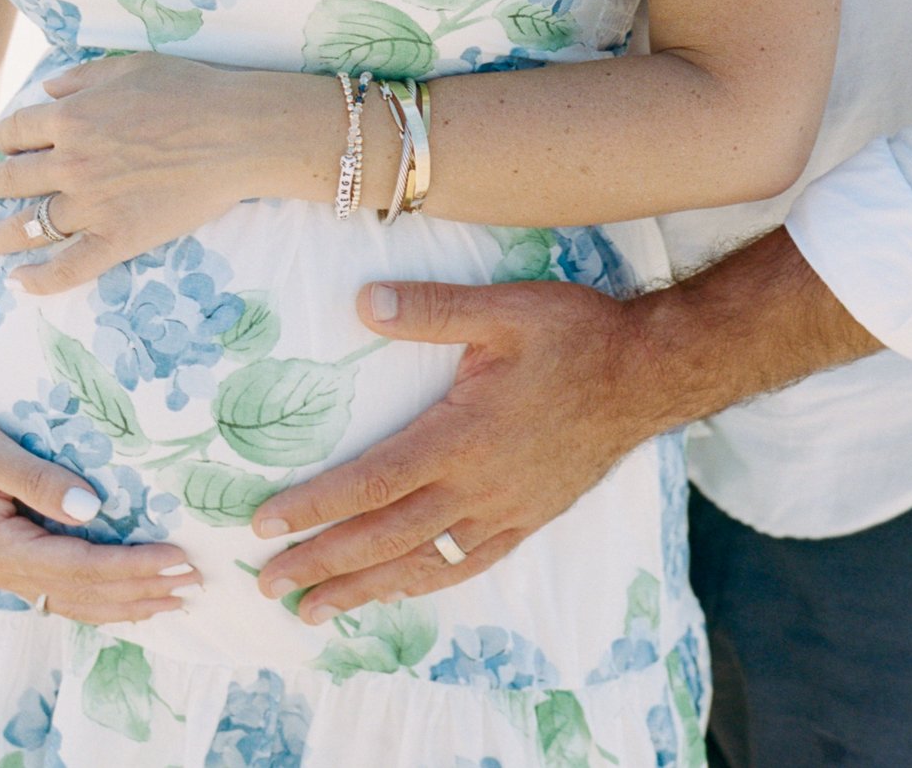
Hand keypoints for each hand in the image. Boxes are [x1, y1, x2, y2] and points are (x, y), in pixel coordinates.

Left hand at [0, 53, 279, 290]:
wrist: (235, 132)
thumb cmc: (188, 90)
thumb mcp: (129, 66)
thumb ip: (80, 77)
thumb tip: (44, 89)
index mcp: (70, 118)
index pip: (15, 131)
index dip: (4, 139)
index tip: (4, 146)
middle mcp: (71, 163)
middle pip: (10, 180)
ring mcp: (92, 205)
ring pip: (28, 227)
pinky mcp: (117, 239)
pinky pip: (67, 268)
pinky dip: (38, 281)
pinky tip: (18, 284)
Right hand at [0, 408, 199, 624]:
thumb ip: (39, 479)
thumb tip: (93, 507)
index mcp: (2, 547)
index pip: (81, 567)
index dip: (132, 567)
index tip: (176, 558)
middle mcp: (5, 571)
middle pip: (85, 595)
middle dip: (142, 591)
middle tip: (195, 584)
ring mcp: (5, 572)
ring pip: (75, 602)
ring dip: (127, 603)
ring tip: (174, 599)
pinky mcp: (9, 563)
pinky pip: (61, 593)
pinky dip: (100, 600)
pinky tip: (128, 598)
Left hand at [250, 277, 654, 622]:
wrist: (648, 375)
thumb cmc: (575, 334)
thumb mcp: (506, 308)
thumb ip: (434, 309)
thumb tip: (364, 301)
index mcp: (464, 436)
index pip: (373, 481)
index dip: (315, 506)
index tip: (263, 523)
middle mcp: (479, 486)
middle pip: (385, 537)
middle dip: (322, 562)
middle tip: (265, 583)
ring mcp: (505, 510)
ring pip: (422, 563)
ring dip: (363, 588)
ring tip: (313, 610)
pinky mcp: (529, 519)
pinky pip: (466, 565)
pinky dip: (424, 584)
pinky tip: (399, 591)